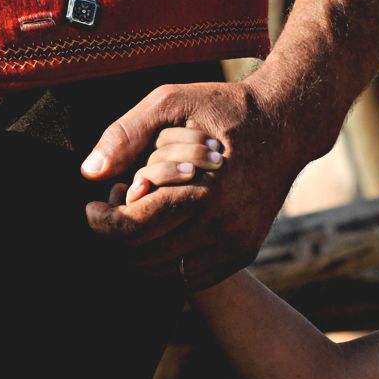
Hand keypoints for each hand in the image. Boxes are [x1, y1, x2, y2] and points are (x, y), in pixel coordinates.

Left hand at [80, 79, 320, 286]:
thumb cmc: (224, 109)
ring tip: (141, 215)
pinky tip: (165, 228)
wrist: (287, 124)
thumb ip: (127, 134)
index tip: (91, 208)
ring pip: (163, 273)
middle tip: (118, 206)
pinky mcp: (244, 252)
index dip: (101, 223)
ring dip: (140, 250)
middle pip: (142, 256)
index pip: (134, 227)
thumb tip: (90, 172)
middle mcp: (223, 227)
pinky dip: (167, 260)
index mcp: (205, 191)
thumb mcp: (173, 102)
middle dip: (119, 235)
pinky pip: (189, 277)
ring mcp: (236, 244)